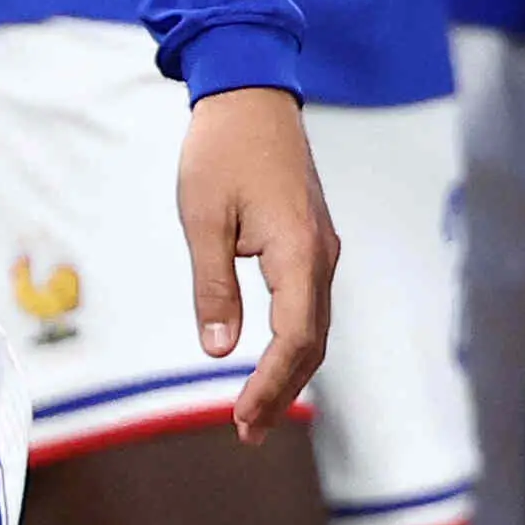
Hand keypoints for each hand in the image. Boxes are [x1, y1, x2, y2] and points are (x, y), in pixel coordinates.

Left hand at [178, 82, 338, 436]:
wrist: (251, 91)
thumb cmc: (222, 151)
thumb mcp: (203, 220)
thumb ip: (213, 286)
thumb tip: (218, 349)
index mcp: (299, 251)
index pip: (294, 338)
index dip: (270, 384)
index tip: (239, 419)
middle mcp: (322, 254)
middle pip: (313, 341)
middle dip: (282, 390)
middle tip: (246, 433)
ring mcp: (321, 246)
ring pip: (315, 325)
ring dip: (290, 371)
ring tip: (256, 412)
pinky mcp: (311, 239)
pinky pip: (310, 303)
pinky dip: (294, 341)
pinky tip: (271, 359)